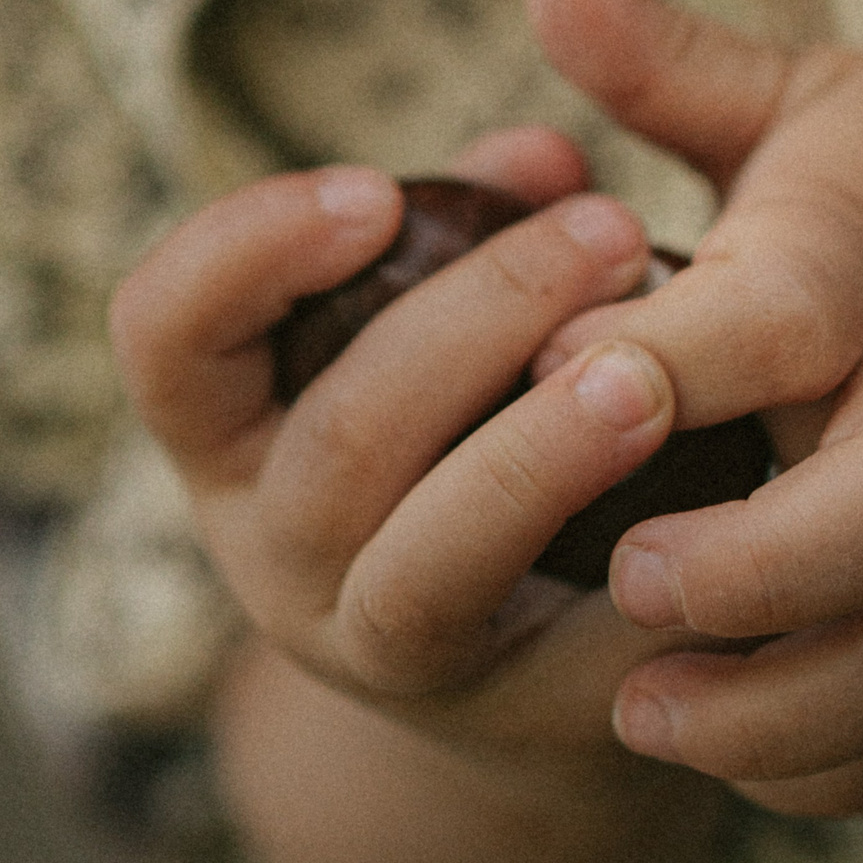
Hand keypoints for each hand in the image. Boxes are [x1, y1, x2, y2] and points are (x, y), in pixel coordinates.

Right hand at [109, 122, 700, 763]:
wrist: (533, 649)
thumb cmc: (476, 425)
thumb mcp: (458, 316)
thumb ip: (485, 223)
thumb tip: (542, 158)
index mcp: (232, 426)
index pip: (163, 332)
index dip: (248, 252)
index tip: (376, 191)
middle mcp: (272, 547)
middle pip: (342, 434)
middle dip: (482, 315)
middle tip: (608, 230)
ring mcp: (374, 643)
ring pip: (431, 554)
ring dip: (543, 451)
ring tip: (648, 374)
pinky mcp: (502, 705)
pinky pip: (556, 644)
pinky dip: (622, 561)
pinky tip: (699, 481)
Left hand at [518, 0, 862, 817]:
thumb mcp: (806, 90)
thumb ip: (664, 52)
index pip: (793, 304)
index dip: (676, 346)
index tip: (555, 371)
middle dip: (774, 554)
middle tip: (632, 580)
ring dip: (796, 693)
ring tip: (641, 712)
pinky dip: (839, 751)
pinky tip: (720, 747)